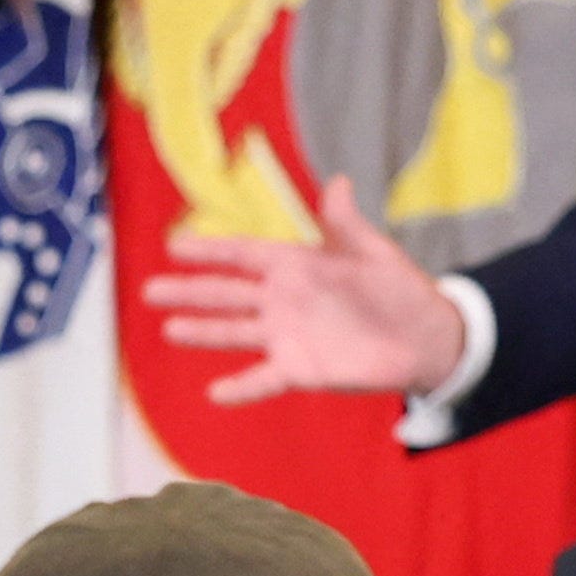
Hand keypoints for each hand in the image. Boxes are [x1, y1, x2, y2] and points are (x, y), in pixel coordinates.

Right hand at [138, 171, 469, 403]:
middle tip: (149, 291)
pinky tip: (215, 393)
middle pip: (226, 294)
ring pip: (235, 333)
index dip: (209, 251)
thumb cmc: (400, 290)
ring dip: (203, 332)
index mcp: (295, 266)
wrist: (426, 338)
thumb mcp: (374, 252)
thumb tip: (338, 182)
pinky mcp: (300, 369)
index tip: (172, 247)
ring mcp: (287, 336)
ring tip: (170, 331)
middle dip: (189, 292)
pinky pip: (264, 378)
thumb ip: (346, 225)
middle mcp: (282, 301)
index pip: (243, 255)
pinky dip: (241, 387)